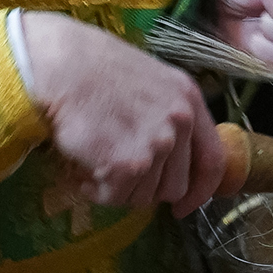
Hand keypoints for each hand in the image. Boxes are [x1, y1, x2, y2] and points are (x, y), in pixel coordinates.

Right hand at [21, 17, 240, 210]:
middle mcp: (180, 121)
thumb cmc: (95, 70)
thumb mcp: (151, 84)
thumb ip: (169, 118)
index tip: (183, 206)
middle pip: (175, 186)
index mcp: (189, 99)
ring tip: (96, 157)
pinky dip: (95, 189)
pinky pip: (115, 197)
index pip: (213, 161)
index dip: (200, 192)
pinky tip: (82, 164)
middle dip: (147, 187)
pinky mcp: (127, 165)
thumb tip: (172, 162)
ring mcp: (156, 144)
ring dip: (118, 186)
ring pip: (143, 196)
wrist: (59, 66)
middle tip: (118, 168)